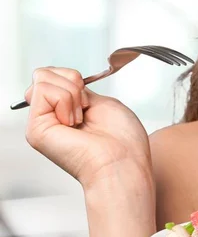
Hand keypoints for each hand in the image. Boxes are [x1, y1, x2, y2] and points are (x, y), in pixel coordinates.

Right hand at [23, 67, 151, 189]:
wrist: (123, 163)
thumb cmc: (123, 141)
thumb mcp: (102, 103)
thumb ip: (78, 91)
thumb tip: (61, 79)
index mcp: (66, 111)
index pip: (54, 75)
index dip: (74, 78)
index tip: (90, 99)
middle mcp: (51, 117)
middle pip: (44, 73)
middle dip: (72, 83)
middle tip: (86, 110)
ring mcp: (41, 123)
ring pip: (42, 78)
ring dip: (72, 94)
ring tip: (81, 120)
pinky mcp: (35, 129)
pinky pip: (43, 90)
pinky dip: (66, 101)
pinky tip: (74, 123)